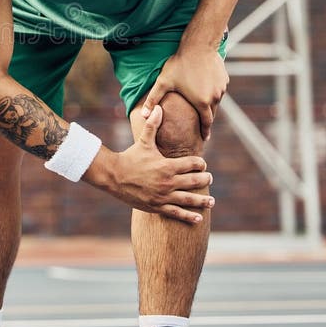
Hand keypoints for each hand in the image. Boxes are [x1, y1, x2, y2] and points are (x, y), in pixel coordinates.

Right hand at [83, 106, 212, 223]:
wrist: (114, 176)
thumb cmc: (130, 157)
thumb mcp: (143, 141)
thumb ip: (153, 125)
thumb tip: (158, 108)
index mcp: (167, 165)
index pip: (191, 164)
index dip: (200, 163)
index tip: (203, 164)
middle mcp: (168, 182)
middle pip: (193, 181)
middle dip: (204, 179)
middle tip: (209, 178)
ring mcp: (163, 196)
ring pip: (188, 199)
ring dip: (202, 201)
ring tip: (212, 201)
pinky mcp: (157, 206)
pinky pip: (176, 213)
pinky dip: (188, 216)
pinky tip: (198, 218)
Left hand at [141, 48, 228, 140]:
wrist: (198, 45)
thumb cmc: (180, 64)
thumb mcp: (163, 82)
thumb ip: (153, 100)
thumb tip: (144, 115)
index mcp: (202, 102)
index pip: (206, 123)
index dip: (205, 131)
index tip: (204, 138)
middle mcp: (215, 97)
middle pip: (212, 113)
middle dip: (207, 119)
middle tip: (203, 126)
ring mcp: (221, 88)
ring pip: (216, 101)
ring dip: (210, 104)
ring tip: (202, 106)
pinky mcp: (225, 79)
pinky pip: (219, 90)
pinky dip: (213, 92)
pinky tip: (206, 88)